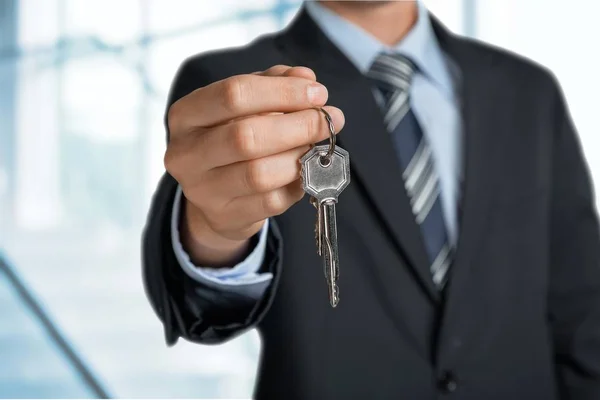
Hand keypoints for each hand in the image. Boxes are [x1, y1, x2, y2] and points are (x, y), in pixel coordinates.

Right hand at [165, 65, 344, 265]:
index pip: (234, 94)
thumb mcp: (246, 104)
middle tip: (330, 120)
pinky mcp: (226, 216)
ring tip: (318, 146)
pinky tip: (307, 171)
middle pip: (246, 136)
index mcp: (186, 115)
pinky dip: (297, 183)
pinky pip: (271, 201)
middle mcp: (186, 153)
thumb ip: (273, 84)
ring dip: (300, 156)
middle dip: (298, 125)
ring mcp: (203, 190)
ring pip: (260, 173)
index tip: (317, 93)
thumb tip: (306, 77)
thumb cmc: (231, 139)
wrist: (214, 196)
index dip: (282, 92)